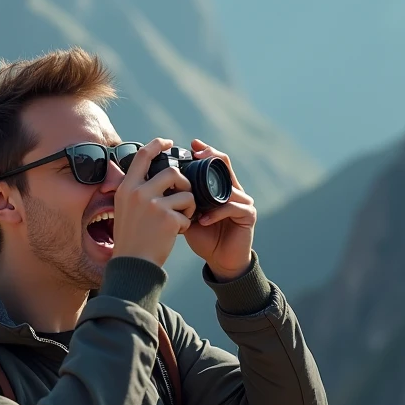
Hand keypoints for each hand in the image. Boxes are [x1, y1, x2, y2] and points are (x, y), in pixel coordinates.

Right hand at [111, 138, 196, 267]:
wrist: (133, 264)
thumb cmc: (131, 237)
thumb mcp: (124, 208)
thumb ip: (135, 190)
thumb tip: (151, 172)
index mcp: (127, 188)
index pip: (143, 155)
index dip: (157, 144)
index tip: (169, 142)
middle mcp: (138, 193)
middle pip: (172, 172)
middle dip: (183, 183)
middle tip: (183, 195)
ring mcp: (154, 205)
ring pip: (185, 193)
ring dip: (188, 205)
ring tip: (180, 217)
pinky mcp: (168, 219)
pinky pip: (188, 213)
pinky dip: (186, 224)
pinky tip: (176, 232)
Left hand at [184, 139, 255, 281]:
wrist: (219, 260)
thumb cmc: (203, 236)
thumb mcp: (186, 214)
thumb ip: (178, 198)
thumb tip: (156, 183)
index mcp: (219, 187)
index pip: (216, 161)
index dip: (206, 150)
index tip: (192, 144)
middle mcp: (234, 190)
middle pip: (225, 165)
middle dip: (211, 157)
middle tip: (197, 154)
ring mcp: (243, 201)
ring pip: (228, 186)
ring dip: (209, 192)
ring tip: (192, 196)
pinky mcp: (248, 215)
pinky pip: (232, 208)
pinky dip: (216, 213)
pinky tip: (203, 220)